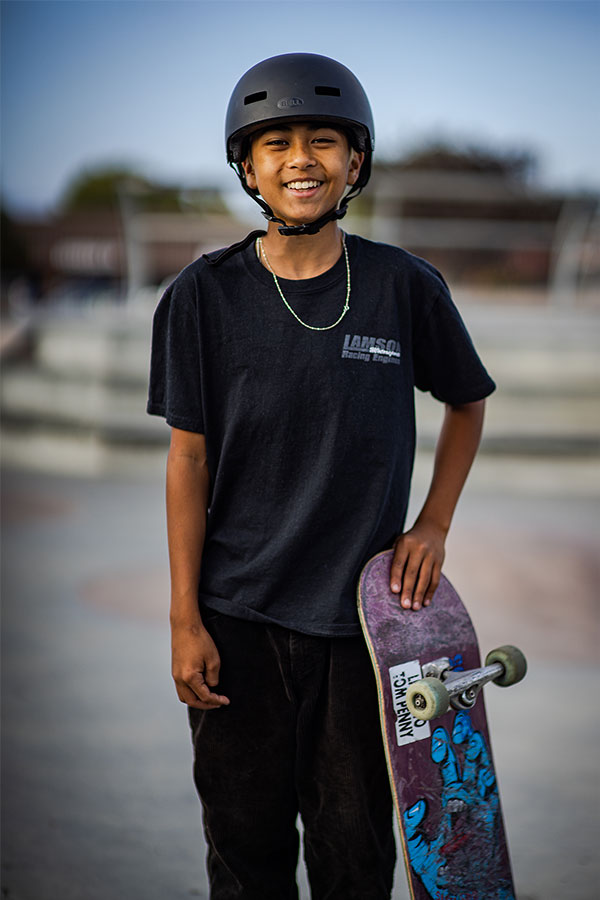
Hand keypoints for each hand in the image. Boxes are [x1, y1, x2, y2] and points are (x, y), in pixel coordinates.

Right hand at [171, 621, 229, 709]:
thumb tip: (212, 687)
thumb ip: (213, 678)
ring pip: (184, 697)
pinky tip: (199, 688)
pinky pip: (181, 689)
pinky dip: (190, 693)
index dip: (216, 701)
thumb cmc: (200, 640)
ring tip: (209, 698)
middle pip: (192, 701)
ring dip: (196, 701)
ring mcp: (175, 675)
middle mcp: (179, 679)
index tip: (226, 701)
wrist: (185, 626)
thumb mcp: (213, 659)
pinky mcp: (174, 670)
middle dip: (206, 705)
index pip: (204, 697)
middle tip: (218, 702)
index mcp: (190, 677)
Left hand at [390, 520, 445, 609]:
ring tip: (415, 607)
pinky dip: (430, 592)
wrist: (432, 528)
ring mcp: (431, 555)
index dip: (396, 577)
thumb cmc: (411, 539)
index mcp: (405, 543)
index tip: (394, 591)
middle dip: (408, 591)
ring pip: (425, 578)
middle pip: (412, 573)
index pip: (399, 563)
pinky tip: (426, 602)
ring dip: (420, 595)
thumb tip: (389, 580)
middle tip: (404, 606)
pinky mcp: (439, 562)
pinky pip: (435, 579)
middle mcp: (419, 549)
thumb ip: (394, 556)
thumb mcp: (400, 541)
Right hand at [403, 712, 510, 898]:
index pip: (446, 770)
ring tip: (472, 731)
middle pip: (466, 764)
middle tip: (460, 721)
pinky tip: (482, 757)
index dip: (443, 750)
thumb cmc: (443, 874)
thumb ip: (413, 827)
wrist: (472, 891)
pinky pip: (489, 786)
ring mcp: (481, 807)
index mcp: (451, 807)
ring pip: (479, 771)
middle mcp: (469, 803)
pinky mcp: (490, 815)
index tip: (440, 733)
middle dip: (463, 741)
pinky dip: (486, 769)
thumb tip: (417, 803)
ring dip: (475, 750)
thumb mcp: (420, 853)